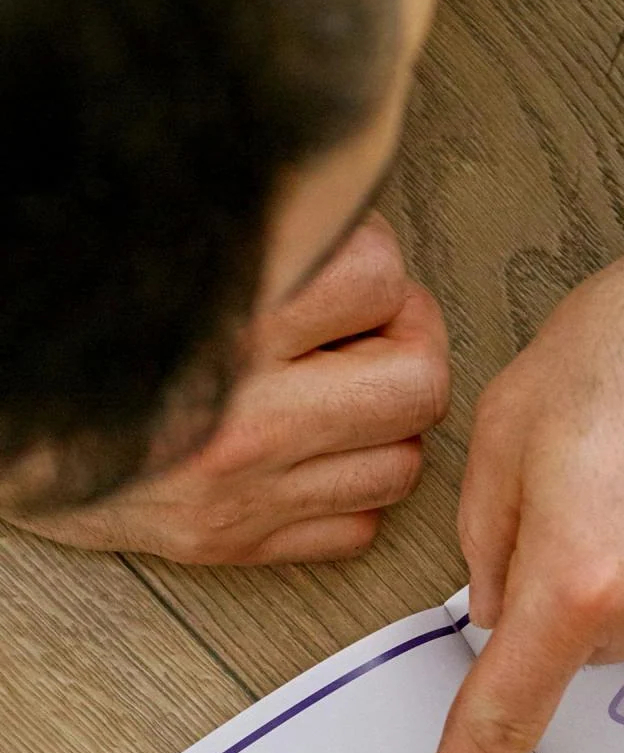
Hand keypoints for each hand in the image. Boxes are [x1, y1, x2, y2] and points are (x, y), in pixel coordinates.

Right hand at [6, 215, 445, 563]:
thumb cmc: (76, 323)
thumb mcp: (155, 248)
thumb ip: (256, 236)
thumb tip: (339, 208)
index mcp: (222, 320)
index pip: (376, 278)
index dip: (380, 268)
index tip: (363, 274)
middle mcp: (240, 415)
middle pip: (418, 384)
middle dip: (410, 349)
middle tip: (378, 334)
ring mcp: (241, 490)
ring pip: (403, 463)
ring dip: (389, 427)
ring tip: (344, 393)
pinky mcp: (231, 543)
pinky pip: (358, 529)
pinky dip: (353, 492)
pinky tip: (315, 453)